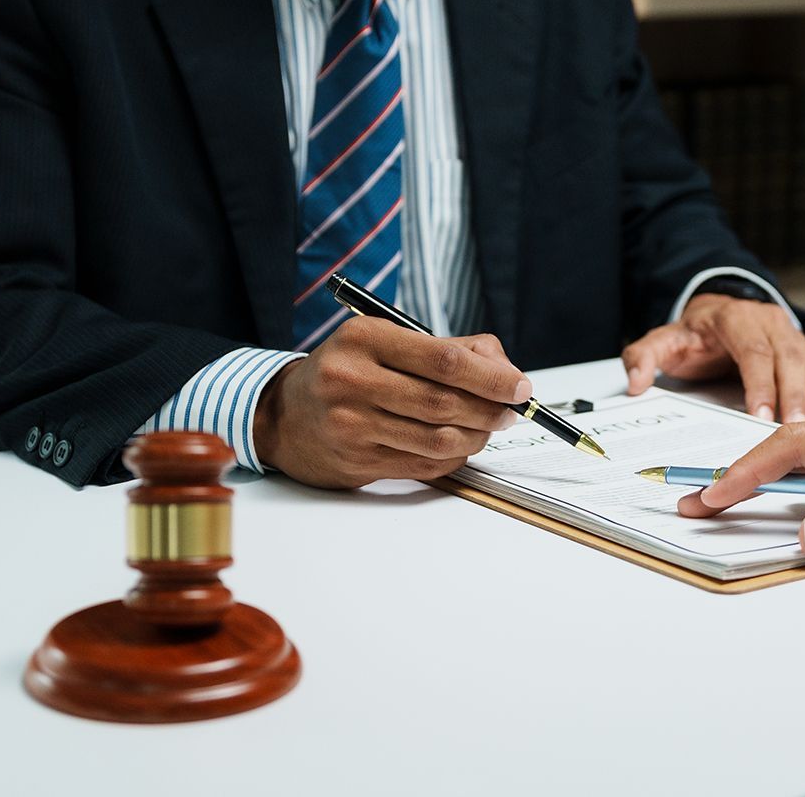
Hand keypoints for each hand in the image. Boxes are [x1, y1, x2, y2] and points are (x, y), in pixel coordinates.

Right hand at [253, 318, 530, 488]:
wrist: (285, 415)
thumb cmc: (347, 372)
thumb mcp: (385, 341)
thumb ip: (448, 348)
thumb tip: (504, 370)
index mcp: (364, 339)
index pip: (444, 360)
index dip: (492, 377)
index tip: (520, 385)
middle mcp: (352, 381)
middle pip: (444, 402)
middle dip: (490, 409)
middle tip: (510, 410)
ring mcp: (352, 425)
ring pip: (437, 439)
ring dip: (476, 436)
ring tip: (487, 427)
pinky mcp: (356, 461)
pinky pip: (423, 465)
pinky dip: (453, 456)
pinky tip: (460, 444)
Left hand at [622, 293, 804, 422]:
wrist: (717, 310)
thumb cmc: (695, 333)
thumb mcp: (664, 340)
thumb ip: (644, 357)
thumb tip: (634, 383)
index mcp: (736, 320)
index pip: (754, 352)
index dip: (760, 384)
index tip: (762, 415)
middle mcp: (770, 324)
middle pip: (789, 360)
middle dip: (796, 397)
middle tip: (798, 431)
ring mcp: (791, 337)